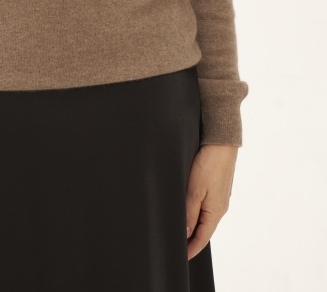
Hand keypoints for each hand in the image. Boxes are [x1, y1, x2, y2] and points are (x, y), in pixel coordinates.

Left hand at [185, 144, 238, 259]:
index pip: (202, 238)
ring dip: (194, 226)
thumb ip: (190, 213)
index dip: (191, 249)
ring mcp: (220, 197)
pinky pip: (206, 206)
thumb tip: (186, 235)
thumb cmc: (209, 164)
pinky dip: (197, 213)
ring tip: (181, 231)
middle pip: (204, 229)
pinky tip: (189, 210)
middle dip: (191, 240)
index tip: (180, 257)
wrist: (222, 142)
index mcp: (216, 212)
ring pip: (205, 217)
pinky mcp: (218, 188)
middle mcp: (220, 207)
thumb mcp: (195, 190)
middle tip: (177, 246)